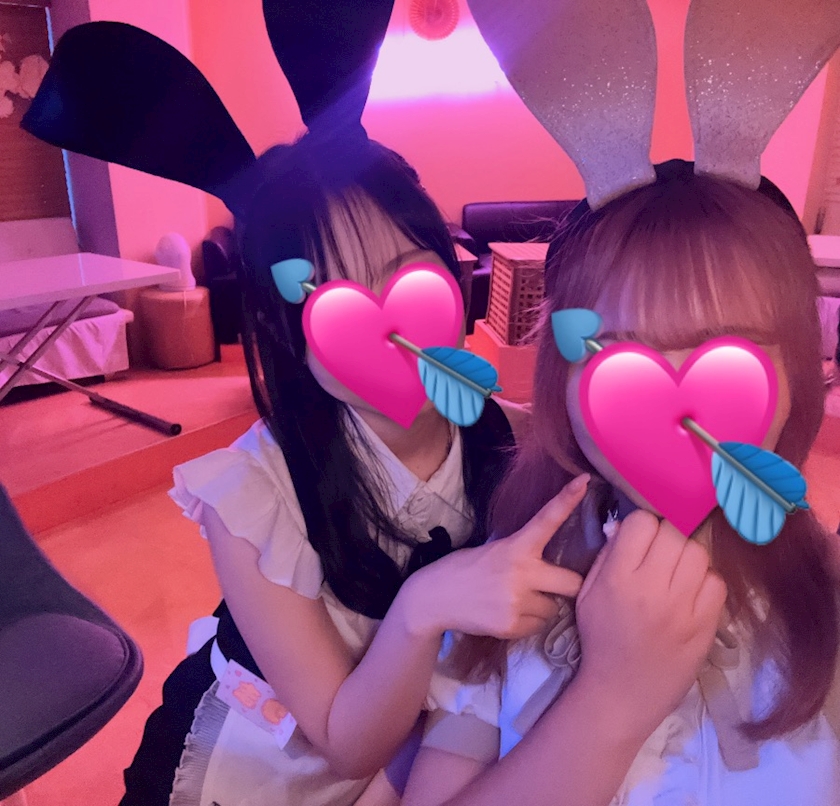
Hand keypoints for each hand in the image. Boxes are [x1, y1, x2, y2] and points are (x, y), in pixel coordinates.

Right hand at [398, 475, 588, 640]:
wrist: (434, 598)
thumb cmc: (464, 569)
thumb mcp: (493, 550)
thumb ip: (523, 553)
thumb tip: (554, 563)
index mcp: (516, 546)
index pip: (547, 520)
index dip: (567, 500)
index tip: (584, 480)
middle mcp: (521, 572)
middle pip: (573, 583)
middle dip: (567, 586)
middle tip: (553, 586)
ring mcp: (517, 601)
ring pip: (553, 608)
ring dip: (542, 605)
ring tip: (515, 601)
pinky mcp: (512, 626)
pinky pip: (537, 626)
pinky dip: (527, 622)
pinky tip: (505, 614)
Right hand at [574, 511, 726, 739]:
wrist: (622, 692)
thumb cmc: (600, 638)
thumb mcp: (588, 593)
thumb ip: (607, 556)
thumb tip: (627, 525)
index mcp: (618, 578)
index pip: (641, 522)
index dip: (641, 526)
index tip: (639, 539)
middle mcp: (652, 588)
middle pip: (674, 532)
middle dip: (666, 535)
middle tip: (660, 552)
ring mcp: (683, 608)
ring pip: (698, 552)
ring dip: (687, 555)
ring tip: (677, 571)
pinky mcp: (706, 625)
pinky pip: (717, 582)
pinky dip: (705, 581)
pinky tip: (691, 593)